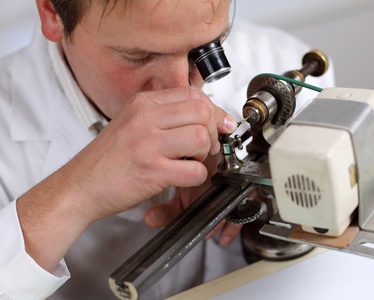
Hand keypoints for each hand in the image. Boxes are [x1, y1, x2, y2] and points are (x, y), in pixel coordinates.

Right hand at [16, 86, 236, 270]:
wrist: (79, 186)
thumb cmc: (107, 158)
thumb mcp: (133, 123)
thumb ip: (165, 116)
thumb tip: (206, 115)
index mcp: (143, 103)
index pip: (193, 94)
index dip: (213, 111)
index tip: (217, 126)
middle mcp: (145, 118)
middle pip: (202, 112)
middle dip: (212, 132)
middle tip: (204, 148)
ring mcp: (147, 144)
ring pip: (201, 137)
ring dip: (204, 154)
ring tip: (190, 162)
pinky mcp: (151, 171)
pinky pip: (194, 170)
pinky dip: (196, 177)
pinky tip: (182, 178)